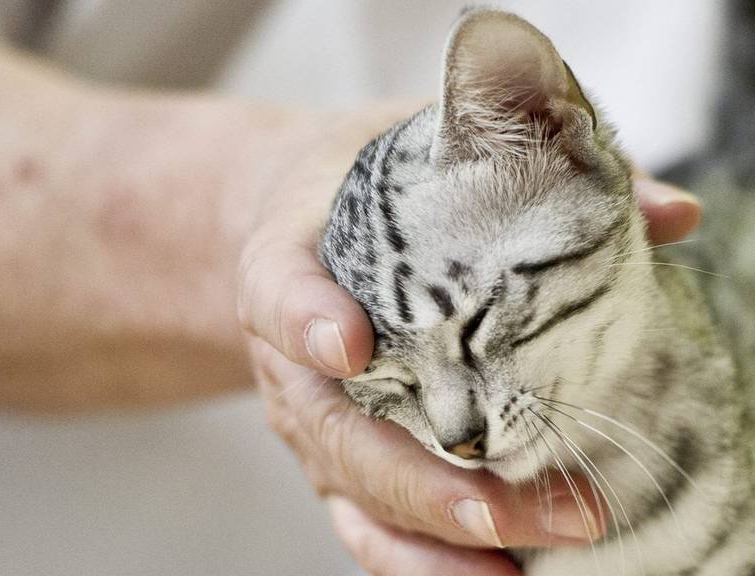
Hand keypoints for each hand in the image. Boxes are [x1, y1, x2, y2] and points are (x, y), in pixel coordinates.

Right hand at [237, 106, 701, 575]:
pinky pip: (368, 523)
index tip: (349, 345)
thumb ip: (533, 168)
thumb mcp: (421, 145)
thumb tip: (671, 213)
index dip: (306, 320)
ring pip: (356, 491)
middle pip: (334, 429)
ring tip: (527, 545)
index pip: (279, 290)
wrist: (297, 221)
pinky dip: (423, 562)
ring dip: (436, 528)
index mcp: (287, 261)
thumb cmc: (359, 184)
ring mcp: (315, 418)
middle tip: (507, 498)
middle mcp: (292, 356)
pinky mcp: (339, 459)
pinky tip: (497, 574)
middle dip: (421, 476)